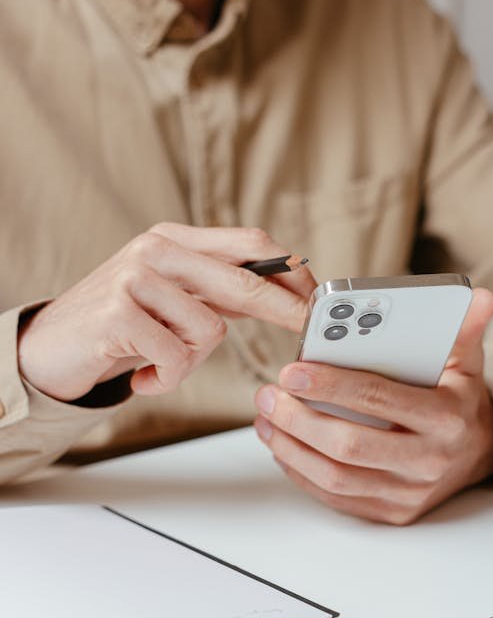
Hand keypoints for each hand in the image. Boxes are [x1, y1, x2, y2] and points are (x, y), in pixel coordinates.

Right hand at [18, 223, 315, 401]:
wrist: (50, 350)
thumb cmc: (119, 327)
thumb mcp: (173, 298)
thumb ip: (219, 291)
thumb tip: (285, 295)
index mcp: (176, 238)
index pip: (251, 245)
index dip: (291, 274)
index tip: (316, 302)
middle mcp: (157, 249)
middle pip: (244, 281)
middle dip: (285, 312)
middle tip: (308, 333)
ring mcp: (135, 277)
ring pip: (210, 330)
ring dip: (191, 360)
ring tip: (160, 361)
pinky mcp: (118, 313)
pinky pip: (176, 357)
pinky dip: (165, 378)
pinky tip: (143, 377)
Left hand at [253, 288, 492, 523]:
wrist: (479, 453)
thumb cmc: (458, 400)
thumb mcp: (467, 361)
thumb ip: (464, 328)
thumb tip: (479, 297)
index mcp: (446, 418)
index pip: (379, 399)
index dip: (330, 385)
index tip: (292, 371)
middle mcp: (429, 460)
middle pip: (350, 445)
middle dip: (299, 420)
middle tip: (268, 395)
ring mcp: (409, 493)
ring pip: (336, 477)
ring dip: (292, 448)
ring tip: (266, 418)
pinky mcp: (392, 512)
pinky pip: (336, 498)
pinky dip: (302, 472)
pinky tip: (283, 446)